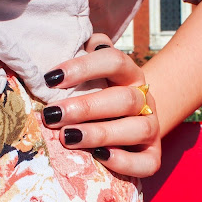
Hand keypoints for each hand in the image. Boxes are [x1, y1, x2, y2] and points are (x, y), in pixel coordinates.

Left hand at [41, 34, 160, 177]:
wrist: (127, 123)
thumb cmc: (98, 93)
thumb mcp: (90, 72)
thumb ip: (82, 51)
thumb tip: (68, 38)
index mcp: (129, 74)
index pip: (114, 61)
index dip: (83, 67)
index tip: (50, 78)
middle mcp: (144, 99)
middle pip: (124, 99)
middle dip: (86, 107)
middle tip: (52, 115)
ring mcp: (151, 128)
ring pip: (138, 129)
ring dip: (100, 133)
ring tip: (67, 138)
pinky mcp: (151, 156)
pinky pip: (147, 163)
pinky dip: (124, 162)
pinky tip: (98, 158)